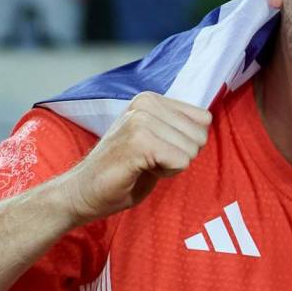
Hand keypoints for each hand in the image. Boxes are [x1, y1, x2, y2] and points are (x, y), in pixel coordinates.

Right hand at [59, 92, 211, 222]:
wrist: (85, 191)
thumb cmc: (124, 170)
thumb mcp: (156, 140)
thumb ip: (177, 127)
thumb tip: (207, 120)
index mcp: (150, 99)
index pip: (203, 119)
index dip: (186, 143)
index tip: (158, 150)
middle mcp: (145, 104)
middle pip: (200, 136)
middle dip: (181, 156)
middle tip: (150, 160)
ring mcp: (140, 121)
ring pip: (191, 150)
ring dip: (171, 165)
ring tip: (143, 165)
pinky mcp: (138, 142)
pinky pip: (181, 161)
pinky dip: (166, 173)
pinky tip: (141, 170)